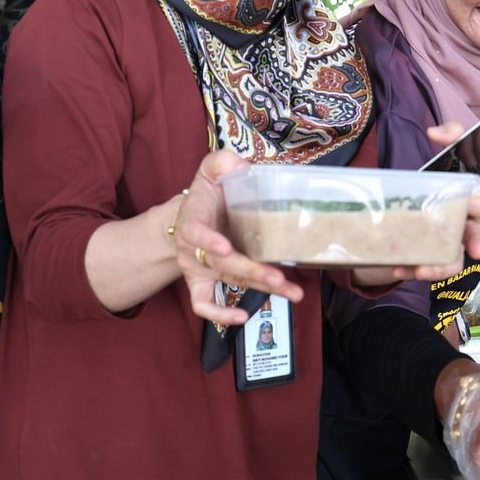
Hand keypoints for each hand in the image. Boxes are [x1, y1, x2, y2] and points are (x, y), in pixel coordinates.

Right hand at [174, 150, 303, 324]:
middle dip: (251, 271)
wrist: (188, 216)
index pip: (198, 233)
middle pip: (223, 265)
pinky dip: (220, 315)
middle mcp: (195, 250)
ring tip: (292, 292)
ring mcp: (199, 269)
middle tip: (278, 277)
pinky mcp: (202, 283)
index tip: (224, 247)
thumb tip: (237, 162)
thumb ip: (220, 162)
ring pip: (229, 282)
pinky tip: (244, 317)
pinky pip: (204, 305)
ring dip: (261, 288)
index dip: (209, 241)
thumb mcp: (210, 171)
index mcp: (193, 221)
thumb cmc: (205, 194)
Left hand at [351, 122, 479, 286]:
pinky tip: (402, 268)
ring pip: (455, 260)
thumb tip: (435, 132)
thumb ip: (449, 135)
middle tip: (475, 248)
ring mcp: (448, 244)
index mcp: (470, 201)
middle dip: (476, 241)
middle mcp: (464, 224)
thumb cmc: (433, 186)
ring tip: (424, 269)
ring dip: (443, 267)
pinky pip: (432, 269)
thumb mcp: (443, 154)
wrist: (403, 212)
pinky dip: (417, 270)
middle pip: (476, 235)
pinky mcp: (431, 258)